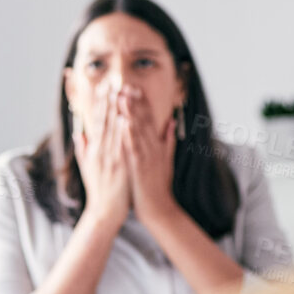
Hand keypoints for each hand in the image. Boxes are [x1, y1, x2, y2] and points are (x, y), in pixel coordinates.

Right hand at [72, 89, 131, 229]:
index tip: (103, 87)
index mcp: (93, 150)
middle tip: (111, 81)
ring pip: (111, 130)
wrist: (104, 212)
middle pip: (103, 121)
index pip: (95, 121)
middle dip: (107, 100)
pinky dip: (122, 132)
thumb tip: (80, 134)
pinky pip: (120, 146)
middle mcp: (99, 151)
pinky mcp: (118, 167)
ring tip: (119, 93)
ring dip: (115, 110)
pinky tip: (125, 118)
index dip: (99, 103)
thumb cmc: (98, 190)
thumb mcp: (86, 168)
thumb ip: (84, 149)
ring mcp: (109, 158)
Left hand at [124, 94, 179, 227]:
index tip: (134, 87)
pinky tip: (123, 121)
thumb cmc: (159, 185)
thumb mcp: (166, 159)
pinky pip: (133, 147)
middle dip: (135, 102)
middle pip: (144, 121)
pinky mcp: (140, 167)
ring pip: (138, 130)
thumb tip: (171, 120)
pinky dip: (129, 133)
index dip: (142, 103)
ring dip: (130, 112)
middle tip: (126, 84)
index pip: (149, 119)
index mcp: (157, 145)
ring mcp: (147, 156)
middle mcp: (153, 148)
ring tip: (122, 96)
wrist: (159, 208)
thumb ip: (168, 139)